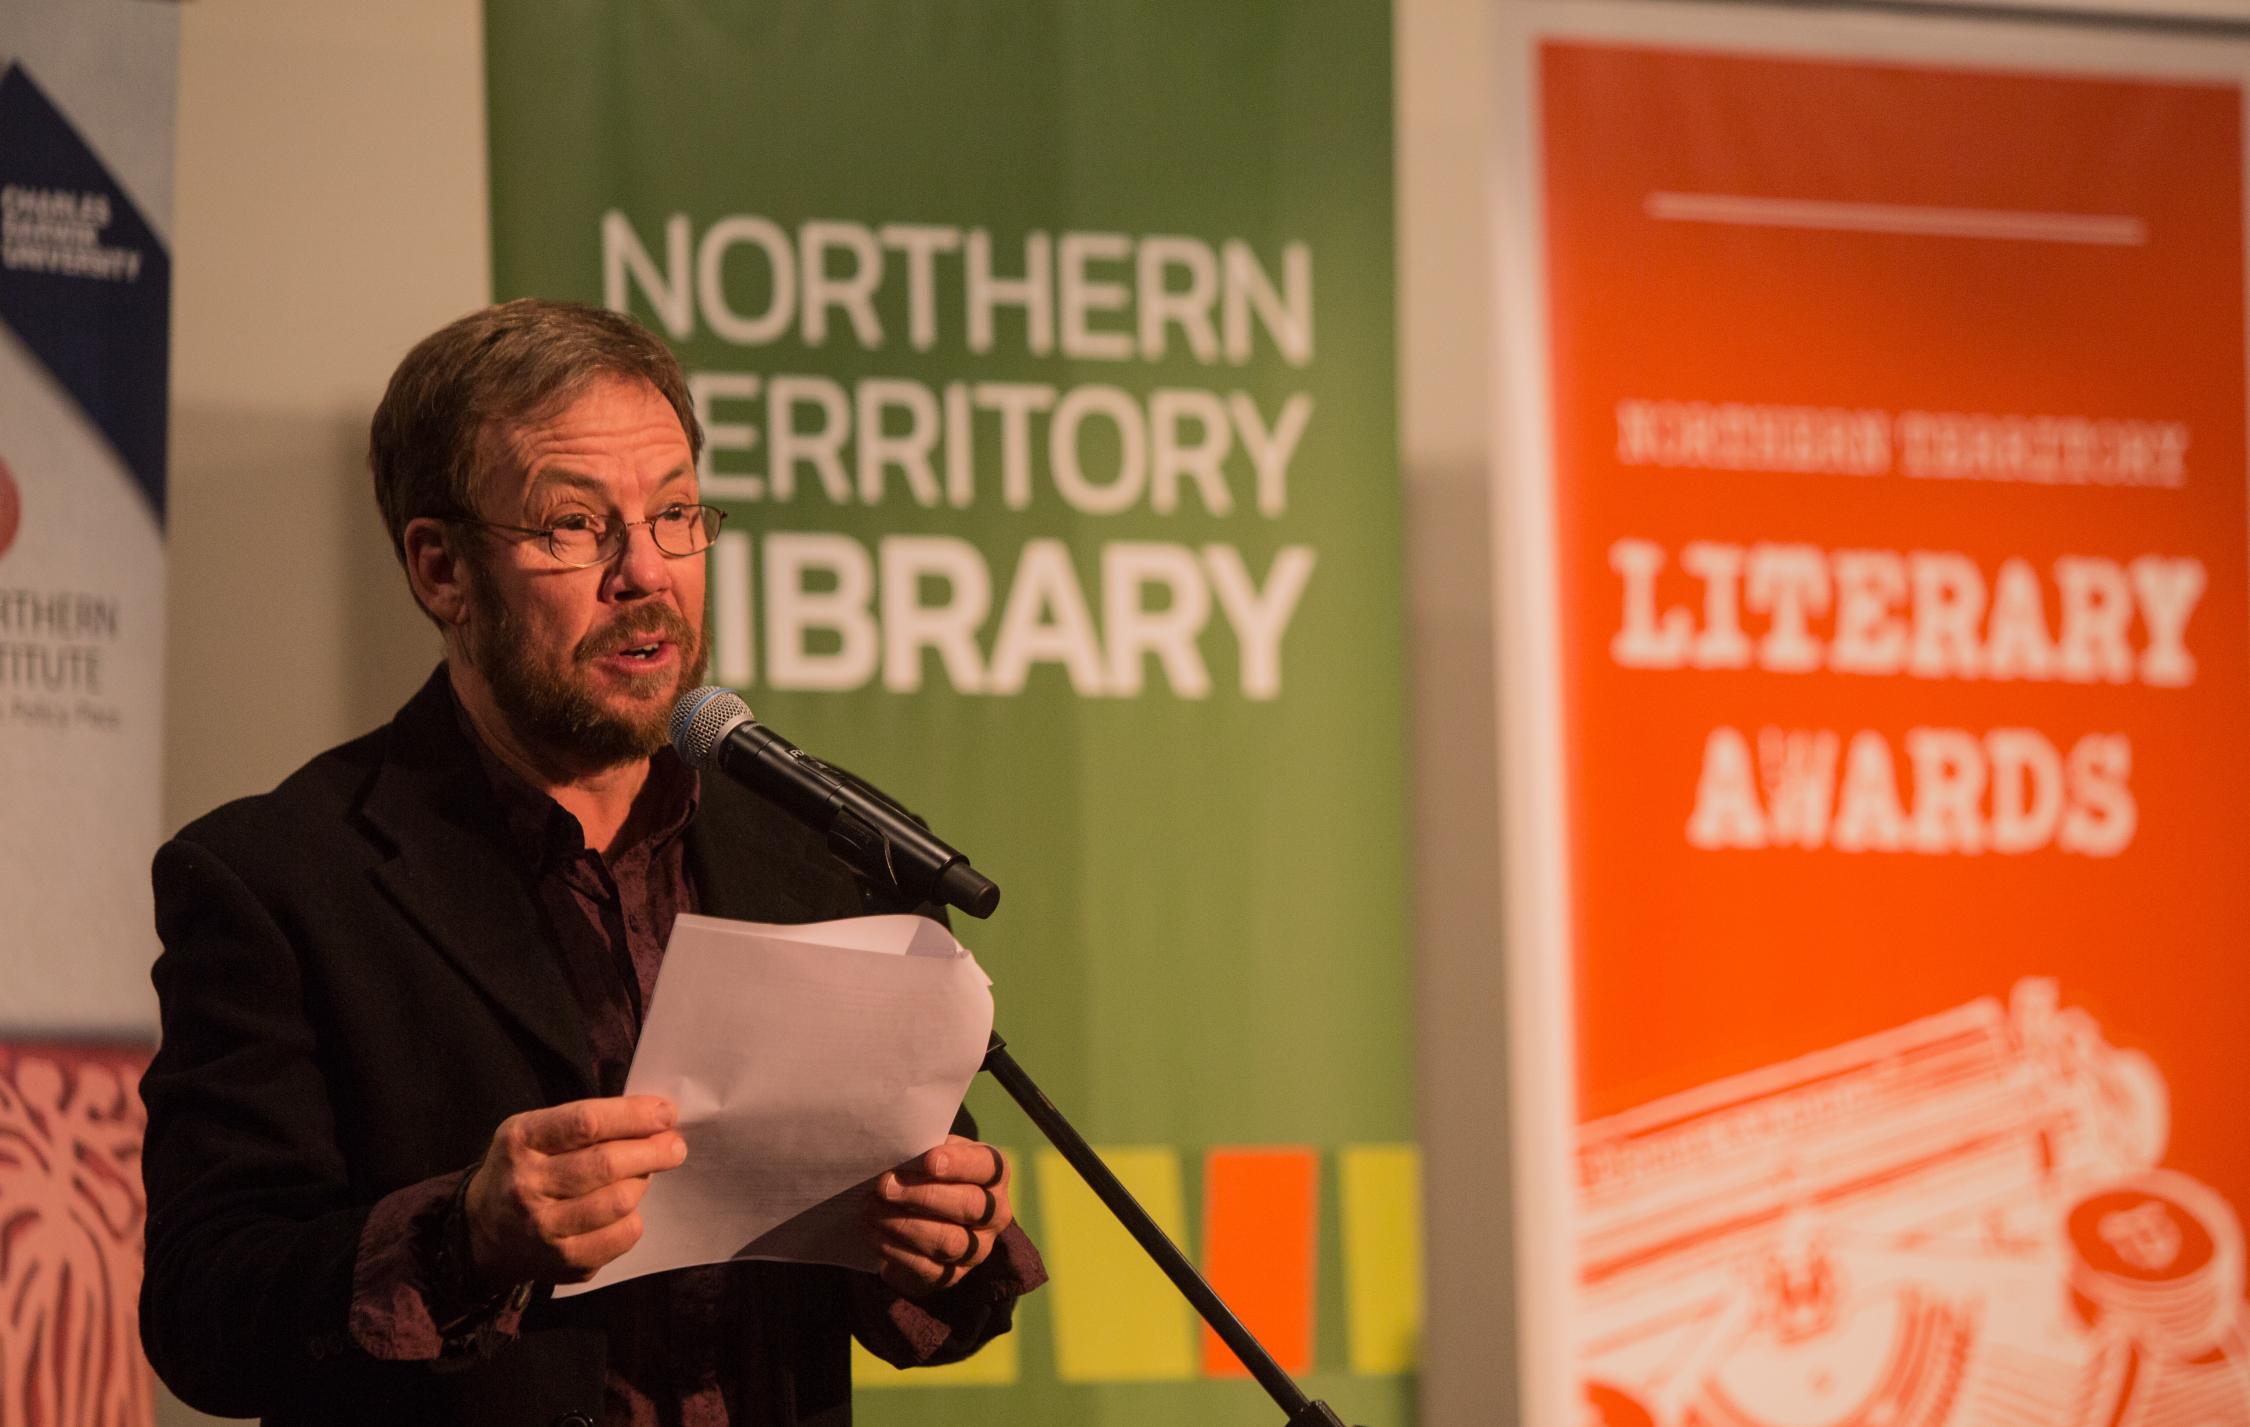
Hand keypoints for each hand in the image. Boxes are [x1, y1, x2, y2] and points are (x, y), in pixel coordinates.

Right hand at [462, 1095, 686, 1288]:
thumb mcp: (536, 1132)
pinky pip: (622, 1236)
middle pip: (607, 1164)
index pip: (586, 1123)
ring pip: (619, 1201)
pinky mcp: (564, 1262)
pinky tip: (625, 1209)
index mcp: (521, 1141)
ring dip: (641, 1183)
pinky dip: (634, 1218)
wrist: (483, 1232)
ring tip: (641, 1175)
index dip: (633, 1116)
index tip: (666, 1114)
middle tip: (674, 1147)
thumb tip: (656, 1119)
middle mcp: (527, 1185)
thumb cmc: (524, 1169)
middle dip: (652, 1151)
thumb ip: (587, 1123)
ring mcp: (544, 1229)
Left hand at [866, 1135, 1012, 1296]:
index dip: (960, 1164)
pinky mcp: (951, 1276)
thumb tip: (897, 1151)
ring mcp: (976, 1249)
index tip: (928, 1161)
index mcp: (994, 1176)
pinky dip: (893, 1248)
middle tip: (885, 1186)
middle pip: (970, 1206)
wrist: (926, 1222)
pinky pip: (925, 1266)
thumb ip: (924, 1151)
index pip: (987, 1167)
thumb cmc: (931, 1176)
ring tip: (870, 1209)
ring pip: (948, 1241)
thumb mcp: (935, 1156)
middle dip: (924, 1195)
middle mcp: (994, 1214)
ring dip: (904, 1224)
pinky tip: (871, 1231)